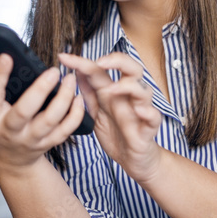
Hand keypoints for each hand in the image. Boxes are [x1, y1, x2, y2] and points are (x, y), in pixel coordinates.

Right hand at [0, 54, 86, 171]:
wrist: (11, 161)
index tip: (6, 56)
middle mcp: (10, 129)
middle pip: (24, 111)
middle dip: (40, 90)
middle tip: (53, 71)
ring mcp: (31, 138)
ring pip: (50, 121)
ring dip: (63, 99)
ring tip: (69, 79)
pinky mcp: (48, 143)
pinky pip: (65, 130)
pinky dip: (75, 115)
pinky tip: (79, 98)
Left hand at [57, 52, 162, 182]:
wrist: (132, 160)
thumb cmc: (117, 133)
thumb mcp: (97, 112)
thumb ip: (89, 93)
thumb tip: (76, 72)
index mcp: (113, 92)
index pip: (101, 70)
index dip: (82, 61)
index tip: (62, 57)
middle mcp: (128, 98)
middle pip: (132, 68)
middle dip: (118, 60)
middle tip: (100, 63)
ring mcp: (139, 111)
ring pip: (144, 90)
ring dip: (129, 86)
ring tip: (112, 90)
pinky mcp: (148, 129)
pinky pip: (154, 116)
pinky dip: (148, 111)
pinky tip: (138, 110)